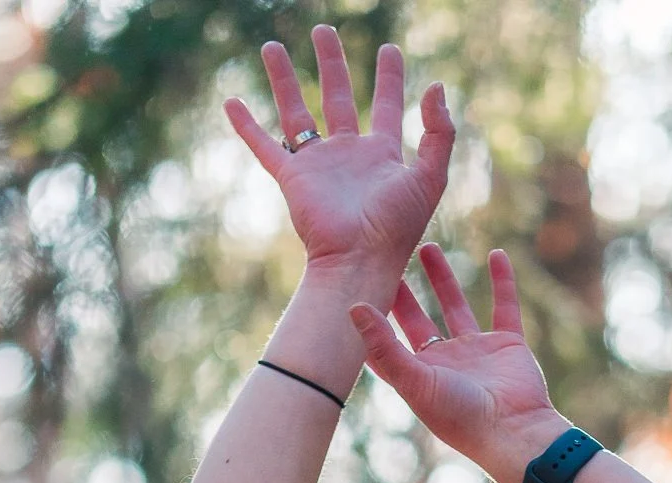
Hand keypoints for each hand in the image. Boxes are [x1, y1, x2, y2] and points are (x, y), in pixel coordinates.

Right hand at [224, 27, 453, 283]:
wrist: (359, 262)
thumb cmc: (397, 229)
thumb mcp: (430, 178)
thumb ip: (439, 133)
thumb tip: (435, 85)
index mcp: (382, 155)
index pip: (387, 106)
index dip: (389, 77)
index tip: (389, 49)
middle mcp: (349, 155)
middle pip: (338, 97)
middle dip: (332, 63)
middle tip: (323, 31)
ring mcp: (319, 166)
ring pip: (296, 112)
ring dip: (283, 80)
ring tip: (271, 46)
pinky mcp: (293, 178)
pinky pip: (265, 146)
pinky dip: (247, 126)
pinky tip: (231, 102)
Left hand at [347, 244, 568, 482]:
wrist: (513, 431)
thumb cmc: (459, 415)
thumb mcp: (414, 380)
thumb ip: (383, 345)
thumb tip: (353, 307)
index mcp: (420, 374)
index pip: (389, 339)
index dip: (374, 315)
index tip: (359, 282)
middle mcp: (445, 362)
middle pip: (419, 318)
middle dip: (405, 291)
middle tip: (388, 255)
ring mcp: (477, 352)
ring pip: (455, 305)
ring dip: (442, 277)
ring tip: (427, 246)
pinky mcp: (507, 344)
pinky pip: (505, 305)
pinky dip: (503, 280)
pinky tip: (496, 253)